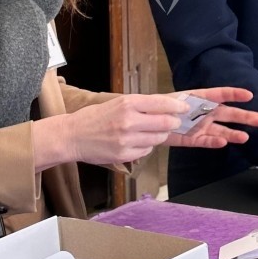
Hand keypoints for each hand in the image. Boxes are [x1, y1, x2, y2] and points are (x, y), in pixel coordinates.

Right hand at [34, 93, 186, 169]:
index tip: (185, 108)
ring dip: (159, 135)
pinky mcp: (124, 155)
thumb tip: (167, 107)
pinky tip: (135, 142)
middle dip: (174, 123)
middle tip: (174, 122)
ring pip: (158, 138)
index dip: (178, 106)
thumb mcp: (117, 104)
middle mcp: (128, 120)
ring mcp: (127, 140)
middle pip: (165, 123)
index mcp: (127, 103)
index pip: (161, 103)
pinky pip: (146, 151)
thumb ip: (141, 105)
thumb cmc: (95, 118)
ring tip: (148, 132)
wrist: (72, 136)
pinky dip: (146, 146)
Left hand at [166, 87, 257, 148]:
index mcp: (199, 98)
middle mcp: (204, 112)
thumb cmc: (158, 107)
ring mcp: (200, 127)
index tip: (249, 95)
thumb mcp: (165, 101)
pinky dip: (214, 143)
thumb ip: (176, 104)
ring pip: (221, 130)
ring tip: (246, 137)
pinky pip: (206, 141)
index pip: (219, 94)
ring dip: (233, 133)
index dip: (234, 94)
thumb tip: (186, 107)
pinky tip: (224, 143)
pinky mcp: (194, 140)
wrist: (147, 122)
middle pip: (228, 113)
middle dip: (245, 116)